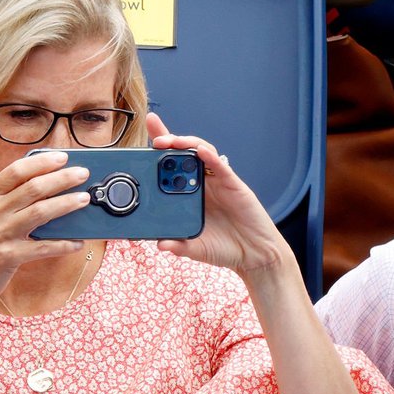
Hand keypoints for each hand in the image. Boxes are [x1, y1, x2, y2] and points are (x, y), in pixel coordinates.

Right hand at [0, 150, 90, 309]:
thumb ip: (11, 199)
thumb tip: (49, 185)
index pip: (16, 171)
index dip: (41, 162)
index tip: (62, 157)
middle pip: (33, 188)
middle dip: (61, 178)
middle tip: (83, 173)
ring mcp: (1, 233)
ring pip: (40, 212)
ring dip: (66, 204)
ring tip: (85, 199)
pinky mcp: (10, 256)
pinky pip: (44, 247)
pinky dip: (64, 244)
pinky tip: (79, 243)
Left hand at [146, 113, 291, 276]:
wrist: (254, 254)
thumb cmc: (224, 248)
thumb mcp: (196, 249)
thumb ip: (179, 246)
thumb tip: (160, 244)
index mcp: (188, 195)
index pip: (169, 167)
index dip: (157, 152)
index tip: (139, 147)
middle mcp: (201, 183)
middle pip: (182, 153)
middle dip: (167, 140)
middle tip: (154, 139)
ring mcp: (216, 181)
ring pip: (200, 153)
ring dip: (186, 144)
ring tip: (172, 142)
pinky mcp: (232, 183)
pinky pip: (220, 166)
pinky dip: (209, 156)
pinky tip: (200, 152)